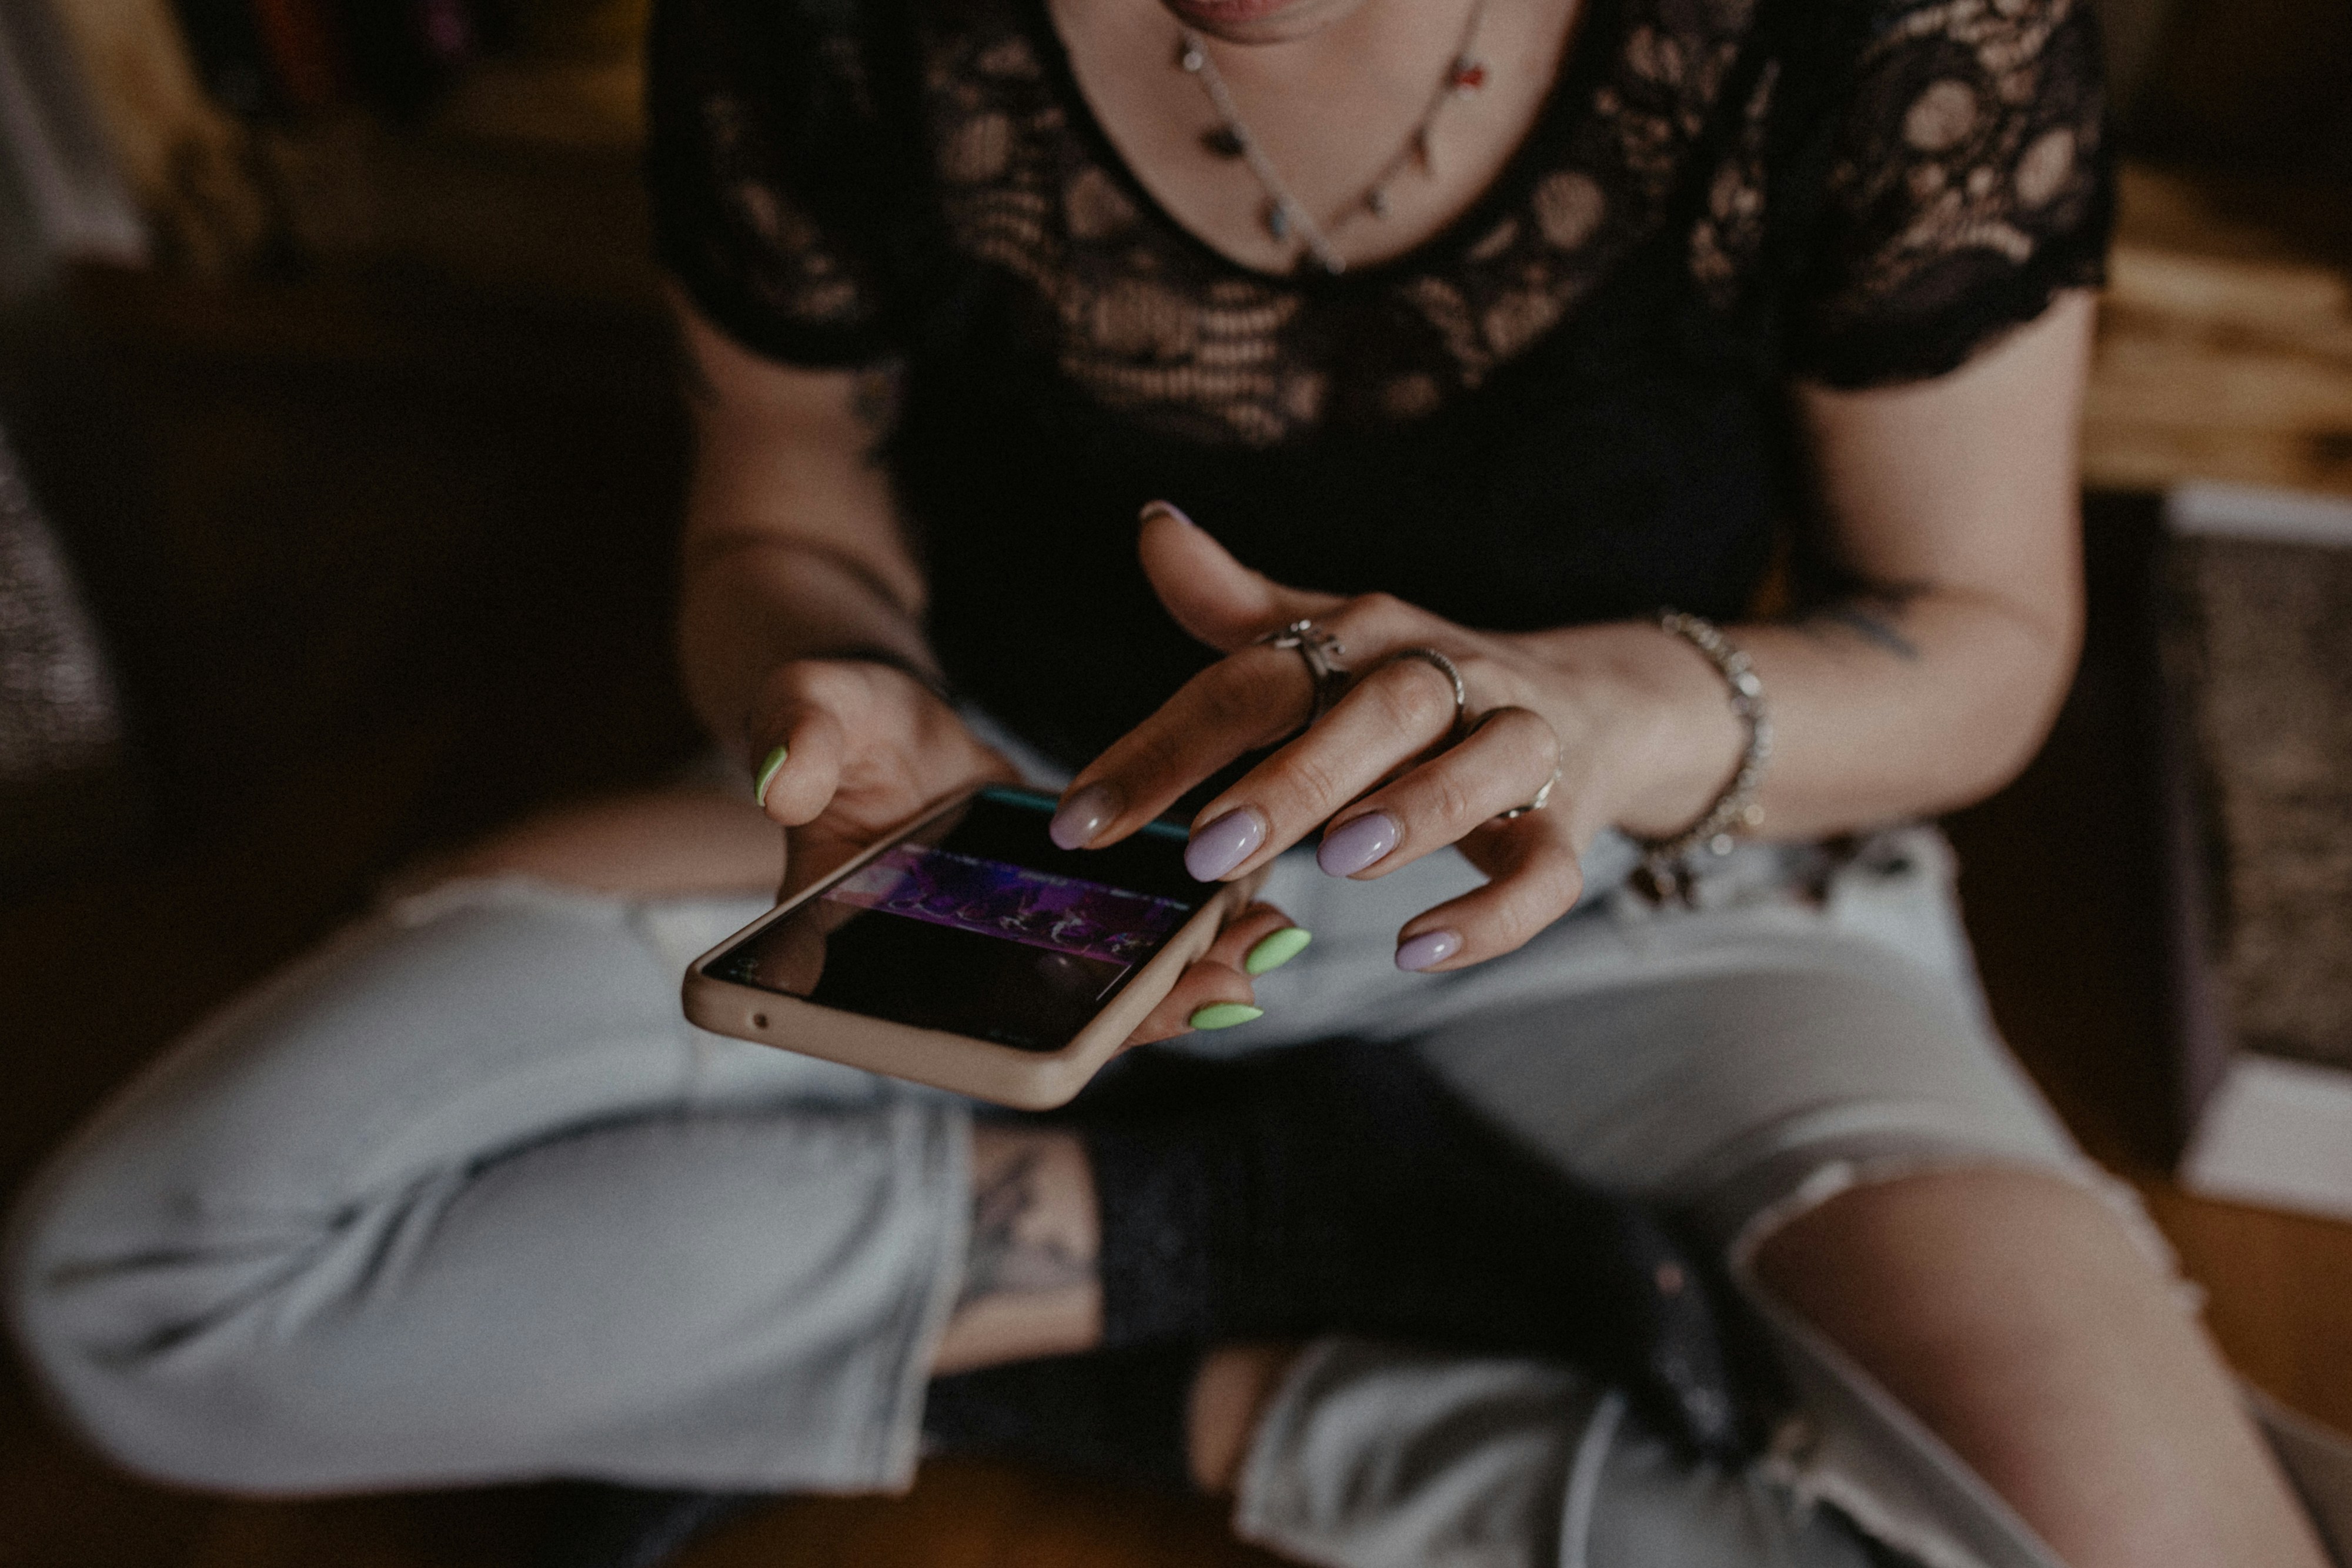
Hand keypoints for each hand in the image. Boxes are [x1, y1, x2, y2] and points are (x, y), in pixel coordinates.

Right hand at [749, 656, 1302, 1042]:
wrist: (882, 722)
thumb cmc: (832, 722)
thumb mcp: (806, 710)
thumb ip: (794, 738)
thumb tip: (782, 781)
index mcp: (864, 960)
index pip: (933, 1027)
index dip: (1007, 1046)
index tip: (1082, 1040)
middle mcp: (948, 978)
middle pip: (1045, 1028)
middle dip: (1137, 1018)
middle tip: (1221, 992)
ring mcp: (1014, 954)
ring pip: (1099, 997)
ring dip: (1181, 983)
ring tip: (1259, 950)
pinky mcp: (1065, 920)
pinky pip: (1126, 947)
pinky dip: (1190, 933)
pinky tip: (1257, 905)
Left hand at [1051, 504, 1730, 971]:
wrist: (1590, 705)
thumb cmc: (1420, 685)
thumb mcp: (1330, 638)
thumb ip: (1235, 606)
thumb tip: (1151, 523)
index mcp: (1370, 636)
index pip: (1257, 679)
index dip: (1164, 746)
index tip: (1081, 820)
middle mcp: (1447, 678)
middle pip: (1377, 711)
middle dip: (1293, 777)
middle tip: (1206, 848)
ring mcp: (1517, 748)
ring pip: (1477, 769)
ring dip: (1409, 812)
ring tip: (1337, 863)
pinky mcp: (1566, 823)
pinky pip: (1544, 871)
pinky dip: (1490, 913)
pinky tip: (1418, 948)